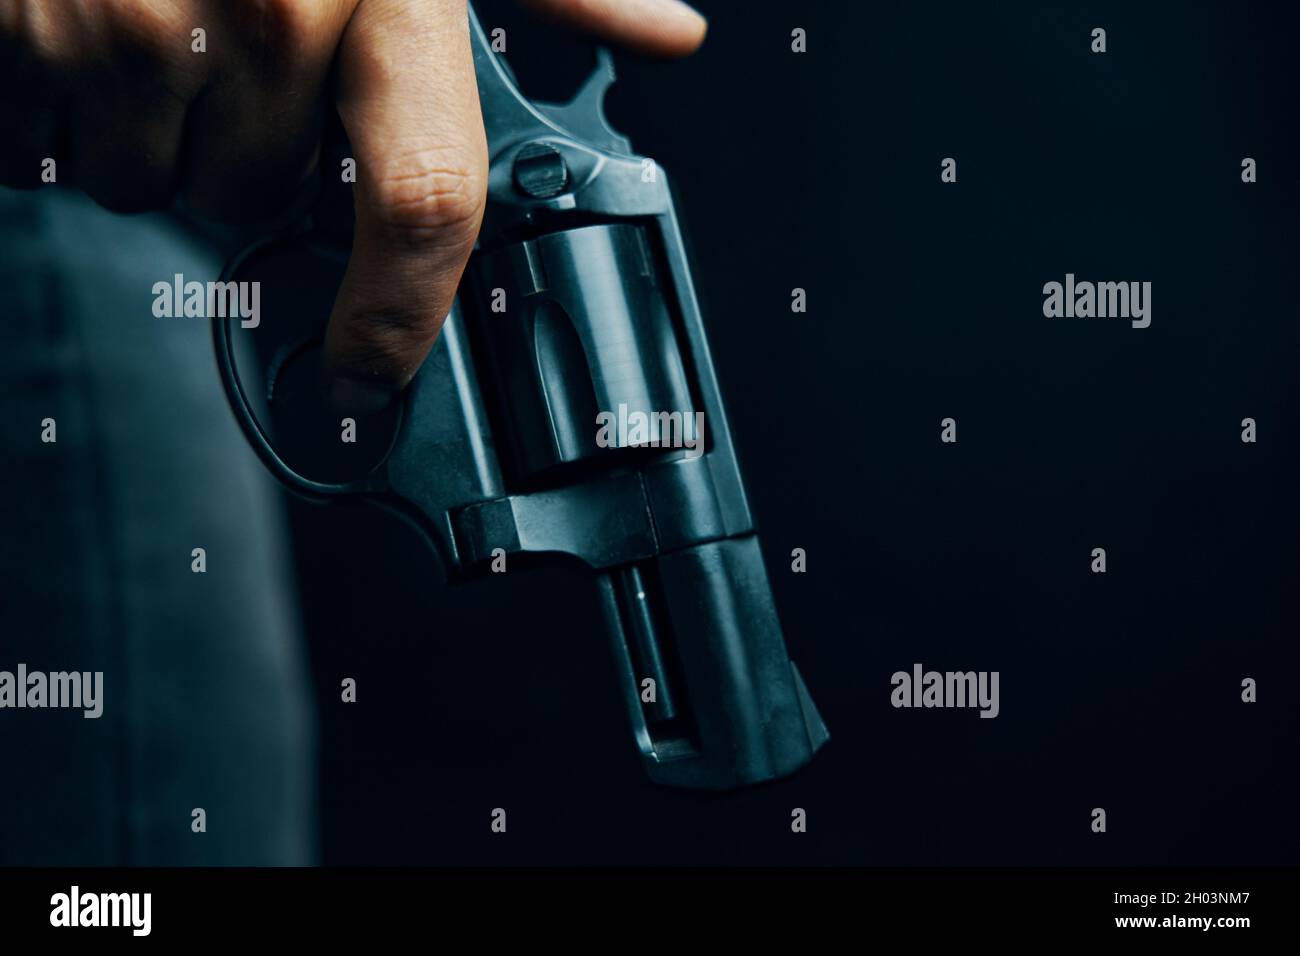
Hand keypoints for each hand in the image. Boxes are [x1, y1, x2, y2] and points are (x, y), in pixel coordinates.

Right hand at [0, 0, 706, 408]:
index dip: (399, 315)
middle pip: (259, 198)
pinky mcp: (28, 38)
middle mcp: (272, 9)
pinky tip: (87, 24)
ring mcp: (139, 22)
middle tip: (232, 51)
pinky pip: (56, 149)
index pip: (421, 199)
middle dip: (245, 153)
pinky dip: (68, 108)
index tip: (373, 377)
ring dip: (159, 130)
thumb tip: (661, 31)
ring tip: (159, 20)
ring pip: (158, 184)